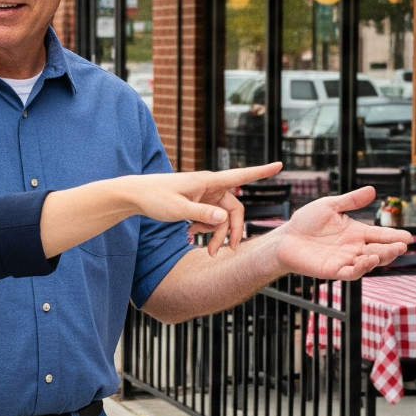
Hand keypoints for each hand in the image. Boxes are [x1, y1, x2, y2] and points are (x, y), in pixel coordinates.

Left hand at [122, 162, 283, 253]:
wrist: (135, 196)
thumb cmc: (155, 198)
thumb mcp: (178, 209)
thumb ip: (202, 213)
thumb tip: (224, 217)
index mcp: (208, 181)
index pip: (240, 175)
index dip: (261, 171)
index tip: (280, 164)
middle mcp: (210, 186)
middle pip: (234, 209)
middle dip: (231, 230)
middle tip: (226, 251)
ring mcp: (204, 195)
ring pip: (222, 217)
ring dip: (217, 233)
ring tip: (203, 246)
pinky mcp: (198, 202)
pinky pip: (211, 218)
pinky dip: (205, 228)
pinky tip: (191, 233)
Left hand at [270, 186, 410, 279]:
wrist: (285, 237)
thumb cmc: (306, 222)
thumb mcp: (330, 206)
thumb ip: (351, 201)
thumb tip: (373, 190)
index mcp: (356, 232)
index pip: (380, 235)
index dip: (394, 236)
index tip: (409, 236)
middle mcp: (354, 248)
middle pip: (378, 250)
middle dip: (392, 249)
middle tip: (403, 245)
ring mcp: (345, 260)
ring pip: (368, 262)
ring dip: (380, 258)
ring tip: (391, 251)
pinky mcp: (333, 270)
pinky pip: (350, 272)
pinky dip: (361, 268)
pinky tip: (369, 260)